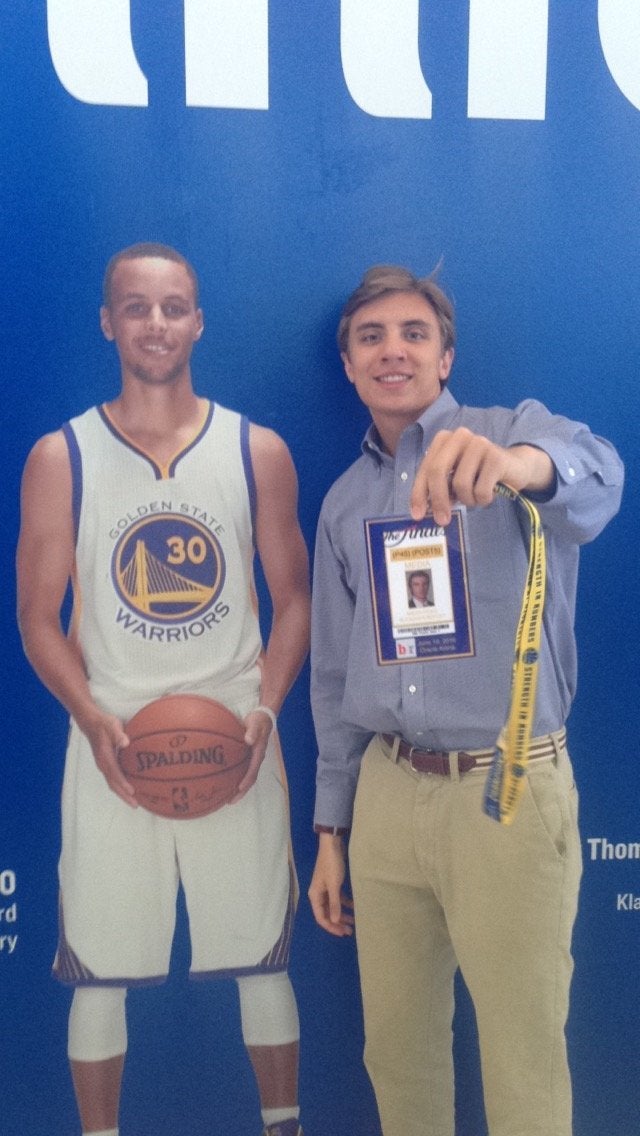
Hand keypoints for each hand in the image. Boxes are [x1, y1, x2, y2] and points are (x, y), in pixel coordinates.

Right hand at [80, 711, 135, 806]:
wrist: (91, 723)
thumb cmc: (104, 724)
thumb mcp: (112, 725)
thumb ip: (118, 734)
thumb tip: (126, 742)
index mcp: (105, 757)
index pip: (115, 774)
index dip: (123, 783)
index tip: (132, 791)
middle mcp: (103, 765)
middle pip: (113, 784)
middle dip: (124, 795)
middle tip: (136, 805)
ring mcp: (104, 766)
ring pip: (113, 784)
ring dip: (122, 794)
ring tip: (134, 802)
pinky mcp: (106, 765)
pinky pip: (113, 779)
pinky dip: (121, 787)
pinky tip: (130, 789)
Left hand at [228, 707, 274, 802]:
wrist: (264, 717)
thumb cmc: (259, 720)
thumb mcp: (256, 722)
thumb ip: (252, 730)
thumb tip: (248, 740)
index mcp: (259, 753)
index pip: (253, 770)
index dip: (246, 780)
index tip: (238, 788)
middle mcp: (256, 759)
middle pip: (250, 779)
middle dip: (241, 791)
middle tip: (230, 801)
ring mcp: (253, 759)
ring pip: (247, 777)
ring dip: (239, 789)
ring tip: (227, 798)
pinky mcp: (248, 757)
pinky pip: (243, 771)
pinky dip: (236, 779)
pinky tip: (227, 783)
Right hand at [308, 835, 354, 936]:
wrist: (332, 845)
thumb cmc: (331, 865)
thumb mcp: (334, 885)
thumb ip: (334, 904)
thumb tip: (335, 921)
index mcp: (315, 896)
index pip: (321, 918)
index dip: (331, 927)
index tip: (343, 933)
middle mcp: (318, 894)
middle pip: (327, 914)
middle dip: (338, 923)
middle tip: (350, 931)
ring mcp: (326, 889)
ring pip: (333, 907)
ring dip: (342, 914)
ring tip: (354, 922)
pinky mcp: (333, 884)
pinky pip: (338, 898)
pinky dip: (345, 904)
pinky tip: (355, 907)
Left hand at [410, 429, 553, 524]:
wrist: (515, 466)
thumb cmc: (478, 473)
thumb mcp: (454, 476)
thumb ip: (437, 486)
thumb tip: (421, 510)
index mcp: (444, 439)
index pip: (425, 469)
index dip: (419, 493)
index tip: (417, 515)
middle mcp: (460, 436)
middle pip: (437, 472)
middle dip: (438, 500)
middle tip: (442, 520)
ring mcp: (479, 444)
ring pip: (460, 483)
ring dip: (467, 499)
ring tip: (475, 498)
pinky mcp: (496, 457)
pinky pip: (481, 490)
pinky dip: (483, 499)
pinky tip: (489, 494)